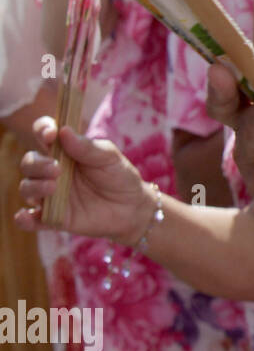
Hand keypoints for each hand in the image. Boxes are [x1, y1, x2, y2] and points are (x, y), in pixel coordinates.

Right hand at [14, 117, 155, 242]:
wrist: (132, 208)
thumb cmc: (119, 177)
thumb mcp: (110, 159)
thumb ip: (88, 147)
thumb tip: (64, 131)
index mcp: (64, 152)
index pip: (44, 135)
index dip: (42, 130)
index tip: (50, 133)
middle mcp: (52, 172)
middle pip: (30, 163)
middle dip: (37, 164)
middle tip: (56, 168)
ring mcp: (50, 195)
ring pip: (27, 188)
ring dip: (34, 187)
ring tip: (53, 187)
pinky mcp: (54, 217)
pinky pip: (32, 220)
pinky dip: (25, 219)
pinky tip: (25, 217)